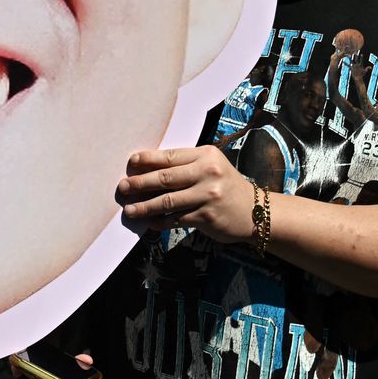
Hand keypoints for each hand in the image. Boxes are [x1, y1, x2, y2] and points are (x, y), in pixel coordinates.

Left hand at [116, 146, 254, 240]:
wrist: (255, 211)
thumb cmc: (225, 185)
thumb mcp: (210, 166)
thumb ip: (185, 165)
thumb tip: (147, 168)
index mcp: (205, 155)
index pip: (170, 156)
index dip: (147, 160)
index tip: (130, 162)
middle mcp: (207, 173)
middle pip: (165, 178)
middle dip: (139, 183)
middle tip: (122, 187)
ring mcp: (207, 196)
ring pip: (168, 201)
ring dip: (145, 206)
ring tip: (130, 209)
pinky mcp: (206, 217)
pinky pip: (176, 219)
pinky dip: (160, 222)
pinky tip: (149, 222)